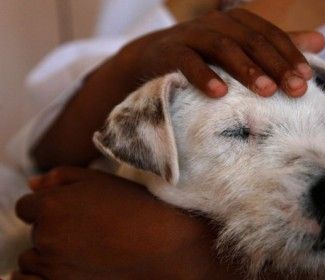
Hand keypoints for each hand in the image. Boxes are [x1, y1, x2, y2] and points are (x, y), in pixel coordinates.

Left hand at [14, 167, 233, 279]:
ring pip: (35, 258)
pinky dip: (51, 273)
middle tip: (87, 227)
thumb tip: (33, 185)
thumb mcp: (99, 180)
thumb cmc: (135, 207)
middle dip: (53, 227)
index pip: (27, 206)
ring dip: (52, 252)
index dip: (49, 206)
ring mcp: (54, 265)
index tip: (71, 210)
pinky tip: (76, 264)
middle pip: (35, 231)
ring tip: (86, 248)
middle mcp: (46, 236)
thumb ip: (61, 177)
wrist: (164, 244)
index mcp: (50, 205)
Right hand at [116, 8, 324, 96]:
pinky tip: (220, 94)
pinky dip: (204, 76)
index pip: (270, 36)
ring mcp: (193, 35)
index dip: (290, 55)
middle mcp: (218, 23)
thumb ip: (278, 48)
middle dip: (276, 65)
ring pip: (224, 47)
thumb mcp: (243, 52)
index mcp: (238, 22)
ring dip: (246, 70)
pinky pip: (188, 62)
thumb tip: (321, 40)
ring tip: (266, 92)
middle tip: (296, 90)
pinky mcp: (170, 51)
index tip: (308, 79)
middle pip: (252, 41)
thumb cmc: (207, 58)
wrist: (153, 58)